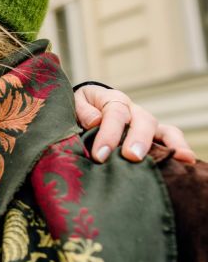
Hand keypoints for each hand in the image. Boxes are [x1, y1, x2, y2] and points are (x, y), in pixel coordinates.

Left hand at [74, 85, 196, 163]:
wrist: (87, 107)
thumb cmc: (80, 108)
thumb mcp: (75, 103)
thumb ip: (82, 110)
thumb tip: (95, 121)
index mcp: (112, 100)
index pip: (114, 114)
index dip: (108, 134)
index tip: (100, 156)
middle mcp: (133, 111)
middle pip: (142, 121)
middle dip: (138, 139)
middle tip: (132, 157)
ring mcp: (146, 124)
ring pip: (163, 130)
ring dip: (170, 144)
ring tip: (178, 159)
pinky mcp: (153, 135)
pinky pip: (170, 139)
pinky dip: (179, 148)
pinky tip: (187, 162)